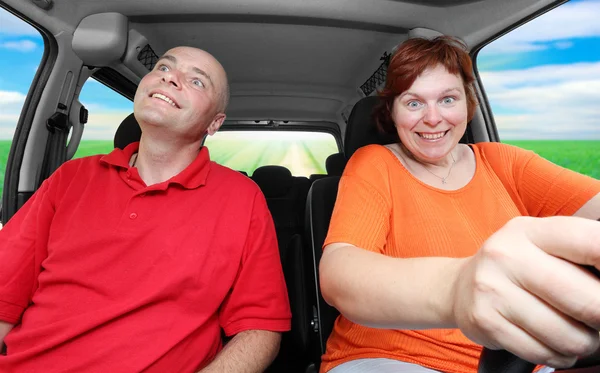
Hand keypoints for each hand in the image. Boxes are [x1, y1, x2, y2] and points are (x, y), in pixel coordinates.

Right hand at [452, 216, 599, 367]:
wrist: (459, 286)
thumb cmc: (516, 266)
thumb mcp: (542, 244)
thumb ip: (582, 254)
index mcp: (530, 230)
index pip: (594, 245)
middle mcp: (507, 255)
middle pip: (589, 301)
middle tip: (596, 317)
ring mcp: (492, 289)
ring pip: (568, 337)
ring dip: (583, 343)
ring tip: (574, 333)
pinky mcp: (484, 321)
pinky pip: (542, 353)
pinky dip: (558, 356)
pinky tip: (553, 344)